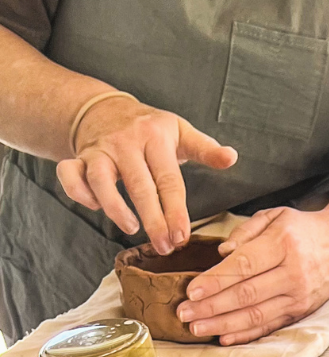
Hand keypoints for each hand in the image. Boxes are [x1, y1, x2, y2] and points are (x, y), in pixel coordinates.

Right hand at [57, 97, 236, 254]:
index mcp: (155, 138)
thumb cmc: (151, 129)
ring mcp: (100, 150)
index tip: (183, 237)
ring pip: (100, 180)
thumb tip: (232, 157)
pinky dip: (78, 192)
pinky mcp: (78, 156)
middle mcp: (125, 143)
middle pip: (139, 186)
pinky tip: (95, 207)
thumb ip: (206, 149)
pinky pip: (69, 175)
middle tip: (165, 247)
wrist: (105, 109)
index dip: (176, 211)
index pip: (169, 179)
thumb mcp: (181, 132)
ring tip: (131, 229)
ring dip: (115, 208)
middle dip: (152, 220)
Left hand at [177, 207, 328, 344]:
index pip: (244, 266)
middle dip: (212, 307)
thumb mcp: (276, 216)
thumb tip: (222, 254)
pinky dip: (246, 334)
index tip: (191, 290)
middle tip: (184, 314)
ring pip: (256, 315)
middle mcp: (293, 274)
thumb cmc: (304, 229)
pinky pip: (270, 326)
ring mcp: (299, 297)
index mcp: (284, 245)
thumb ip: (246, 231)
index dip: (215, 281)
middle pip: (246, 295)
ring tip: (197, 328)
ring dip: (223, 324)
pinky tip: (225, 338)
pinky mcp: (302, 312)